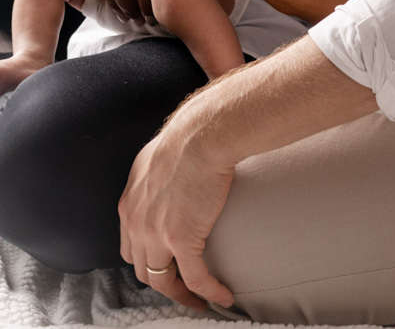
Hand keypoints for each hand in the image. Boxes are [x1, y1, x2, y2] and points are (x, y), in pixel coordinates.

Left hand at [119, 92, 234, 311]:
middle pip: (143, 269)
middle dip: (162, 283)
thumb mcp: (154, 158)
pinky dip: (208, 292)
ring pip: (163, 281)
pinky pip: (195, 278)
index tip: (163, 266)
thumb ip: (153, 177)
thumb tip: (167, 179)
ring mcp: (156, 234)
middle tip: (182, 288)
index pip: (130, 247)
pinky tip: (223, 296)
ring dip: (181, 295)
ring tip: (199, 301)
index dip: (146, 261)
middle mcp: (136, 223)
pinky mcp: (182, 240)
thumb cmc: (187, 137)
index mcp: (129, 203)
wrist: (201, 136)